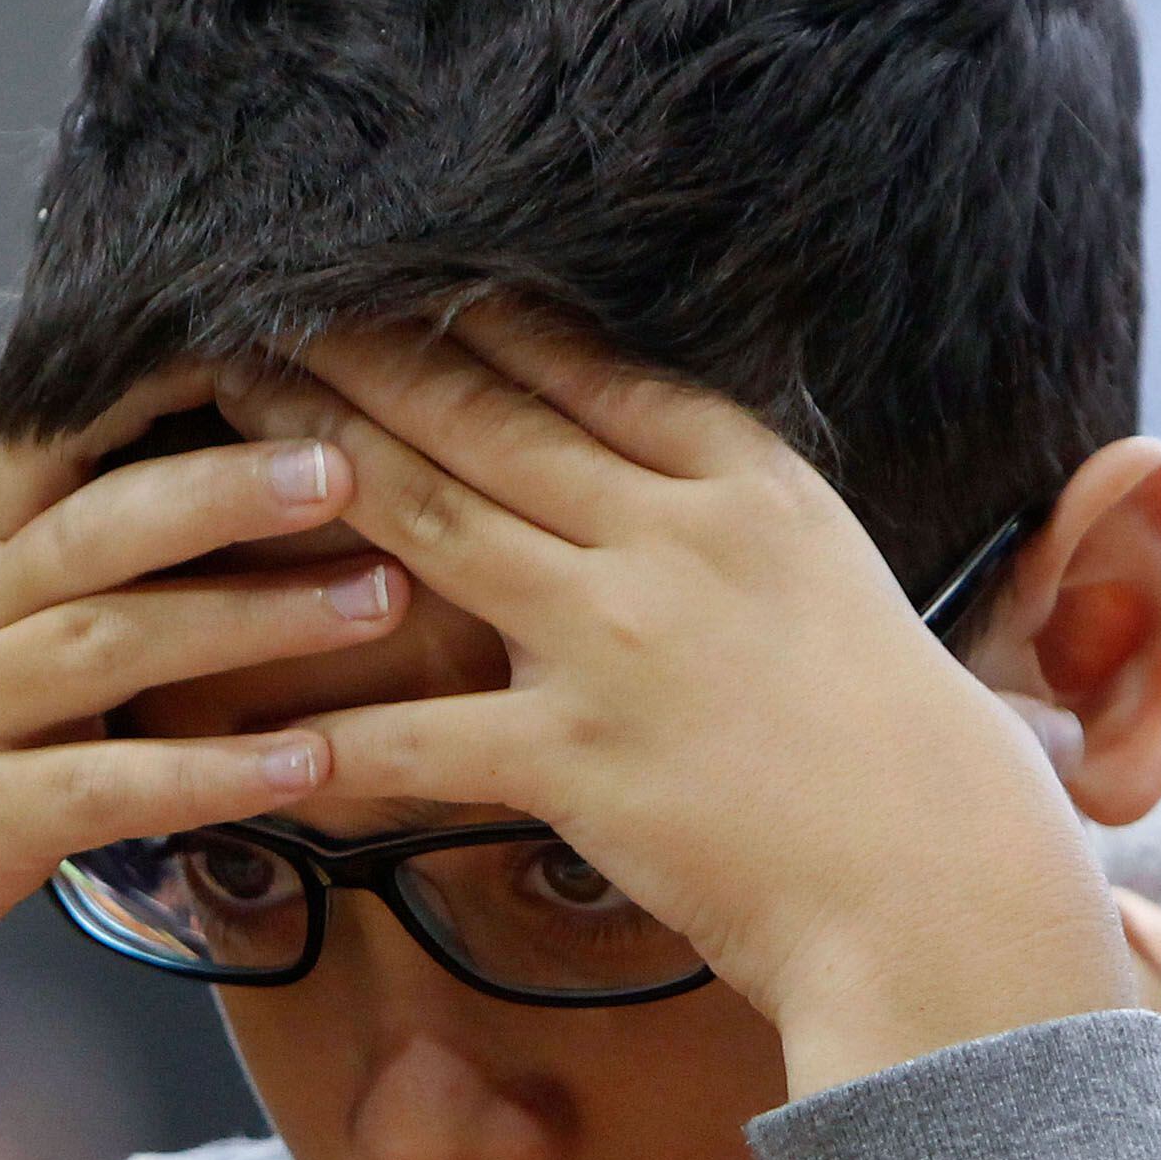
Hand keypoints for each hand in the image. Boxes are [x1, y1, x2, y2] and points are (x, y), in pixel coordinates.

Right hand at [0, 369, 403, 1156]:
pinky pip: (105, 790)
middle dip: (230, 482)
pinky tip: (310, 765)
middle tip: (355, 457)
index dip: (158, 391)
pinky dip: (213, 775)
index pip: (57, 448)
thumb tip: (174, 539)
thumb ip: (41, 605)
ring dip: (255, 617)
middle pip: (98, 525)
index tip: (273, 342)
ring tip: (379, 598)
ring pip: (111, 642)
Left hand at [217, 311, 1132, 1098]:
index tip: (386, 262)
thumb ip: (745, 526)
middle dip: (358, 350)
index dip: (470, 310)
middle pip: (485, 414)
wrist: (943, 897)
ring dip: (313, 462)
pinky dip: (326, 733)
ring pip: (432, 521)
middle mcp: (678, 537)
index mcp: (751, 486)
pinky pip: (418, 735)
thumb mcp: (840, 590)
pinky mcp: (579, 761)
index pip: (585, 362)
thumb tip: (677, 479)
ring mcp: (621, 643)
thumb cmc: (913, 763)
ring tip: (217, 420)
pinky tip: (241, 724)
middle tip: (252, 300)